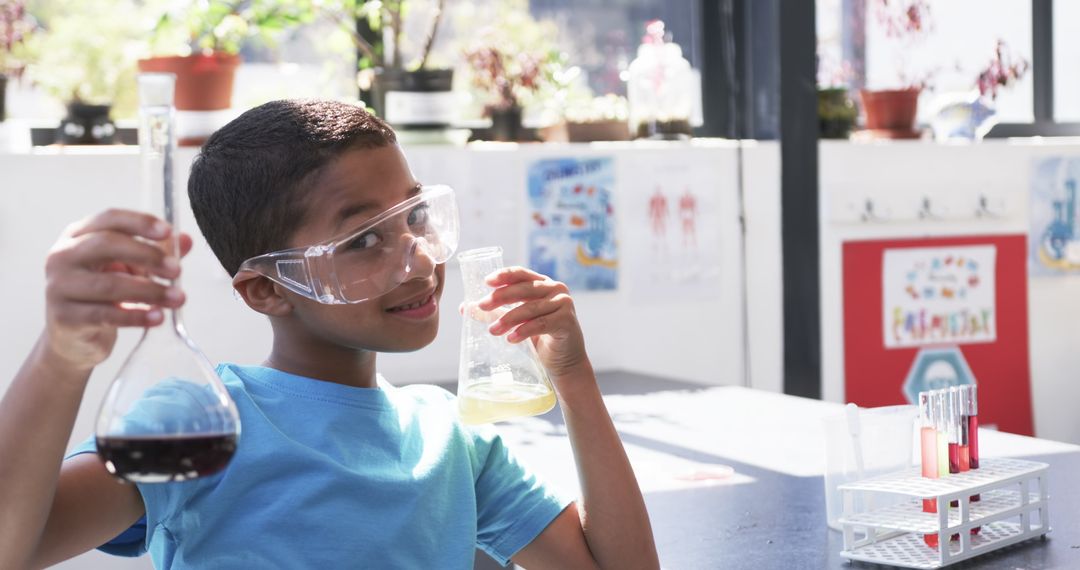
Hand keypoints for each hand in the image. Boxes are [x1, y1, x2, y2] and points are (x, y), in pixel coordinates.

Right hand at [42, 209, 192, 371]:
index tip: (167, 232)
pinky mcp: (65, 317)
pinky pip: (105, 315)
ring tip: (178, 298)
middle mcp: (63, 256)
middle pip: (106, 245)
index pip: (109, 219)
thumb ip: (157, 253)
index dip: (139, 222)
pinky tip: (158, 318)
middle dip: (147, 255)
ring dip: (150, 291)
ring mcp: (59, 287)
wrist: (73, 337)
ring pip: (109, 284)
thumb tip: (185, 240)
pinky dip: (136, 316)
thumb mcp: (131, 269)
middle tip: (177, 269)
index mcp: (78, 236)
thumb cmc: (103, 295)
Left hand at [478, 267, 590, 385]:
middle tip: (482, 306)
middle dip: (500, 297)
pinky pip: (541, 324)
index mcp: (542, 284)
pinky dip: (524, 331)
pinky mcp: (567, 321)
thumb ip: (495, 313)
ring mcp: (563, 304)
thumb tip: (466, 307)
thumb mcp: (516, 322)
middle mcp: (555, 289)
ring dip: (509, 319)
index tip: (486, 282)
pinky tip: (511, 339)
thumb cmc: (540, 338)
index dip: (504, 275)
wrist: (564, 361)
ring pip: (530, 308)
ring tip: (493, 331)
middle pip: (524, 289)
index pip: (521, 273)